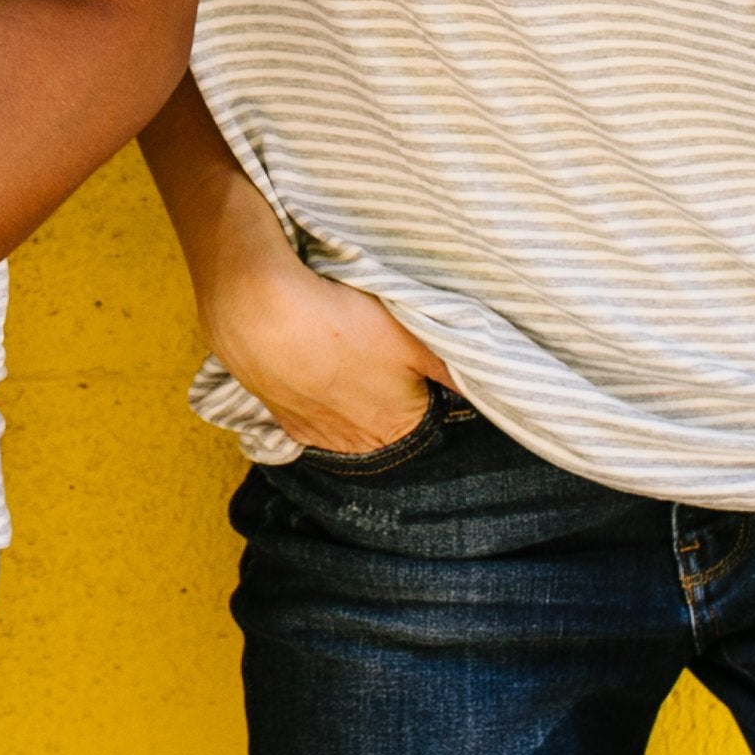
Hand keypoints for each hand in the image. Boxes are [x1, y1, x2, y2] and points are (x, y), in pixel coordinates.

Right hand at [207, 248, 449, 459]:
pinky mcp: (281, 418)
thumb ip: (452, 367)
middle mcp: (358, 441)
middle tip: (380, 357)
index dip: (425, 388)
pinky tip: (313, 370)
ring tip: (346, 359)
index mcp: (397, 425)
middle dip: (388, 397)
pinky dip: (315, 397)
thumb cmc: (343, 322)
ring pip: (345, 422)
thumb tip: (495, 389)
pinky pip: (309, 417)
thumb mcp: (411, 337)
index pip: (427, 421)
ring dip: (350, 399)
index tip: (417, 362)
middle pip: (386, 426)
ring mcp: (315, 433)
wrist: (260, 312)